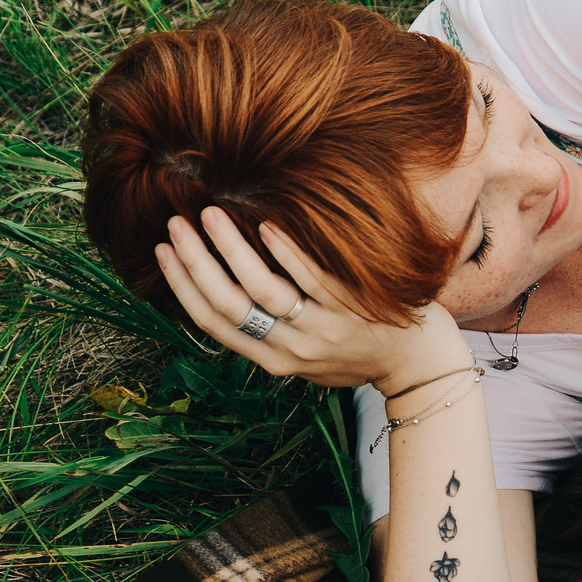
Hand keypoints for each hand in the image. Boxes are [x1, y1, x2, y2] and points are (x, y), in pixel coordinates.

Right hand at [154, 208, 469, 390]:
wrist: (418, 366)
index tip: (163, 253)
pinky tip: (268, 223)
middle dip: (196, 263)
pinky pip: (313, 278)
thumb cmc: (358, 355)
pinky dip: (287, 251)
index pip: (214, 324)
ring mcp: (323, 329)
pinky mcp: (351, 308)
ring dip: (232, 249)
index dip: (183, 287)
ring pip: (264, 289)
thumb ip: (271, 335)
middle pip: (229, 305)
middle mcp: (293, 350)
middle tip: (177, 225)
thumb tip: (229, 296)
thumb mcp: (307, 359)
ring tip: (212, 214)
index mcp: (274, 362)